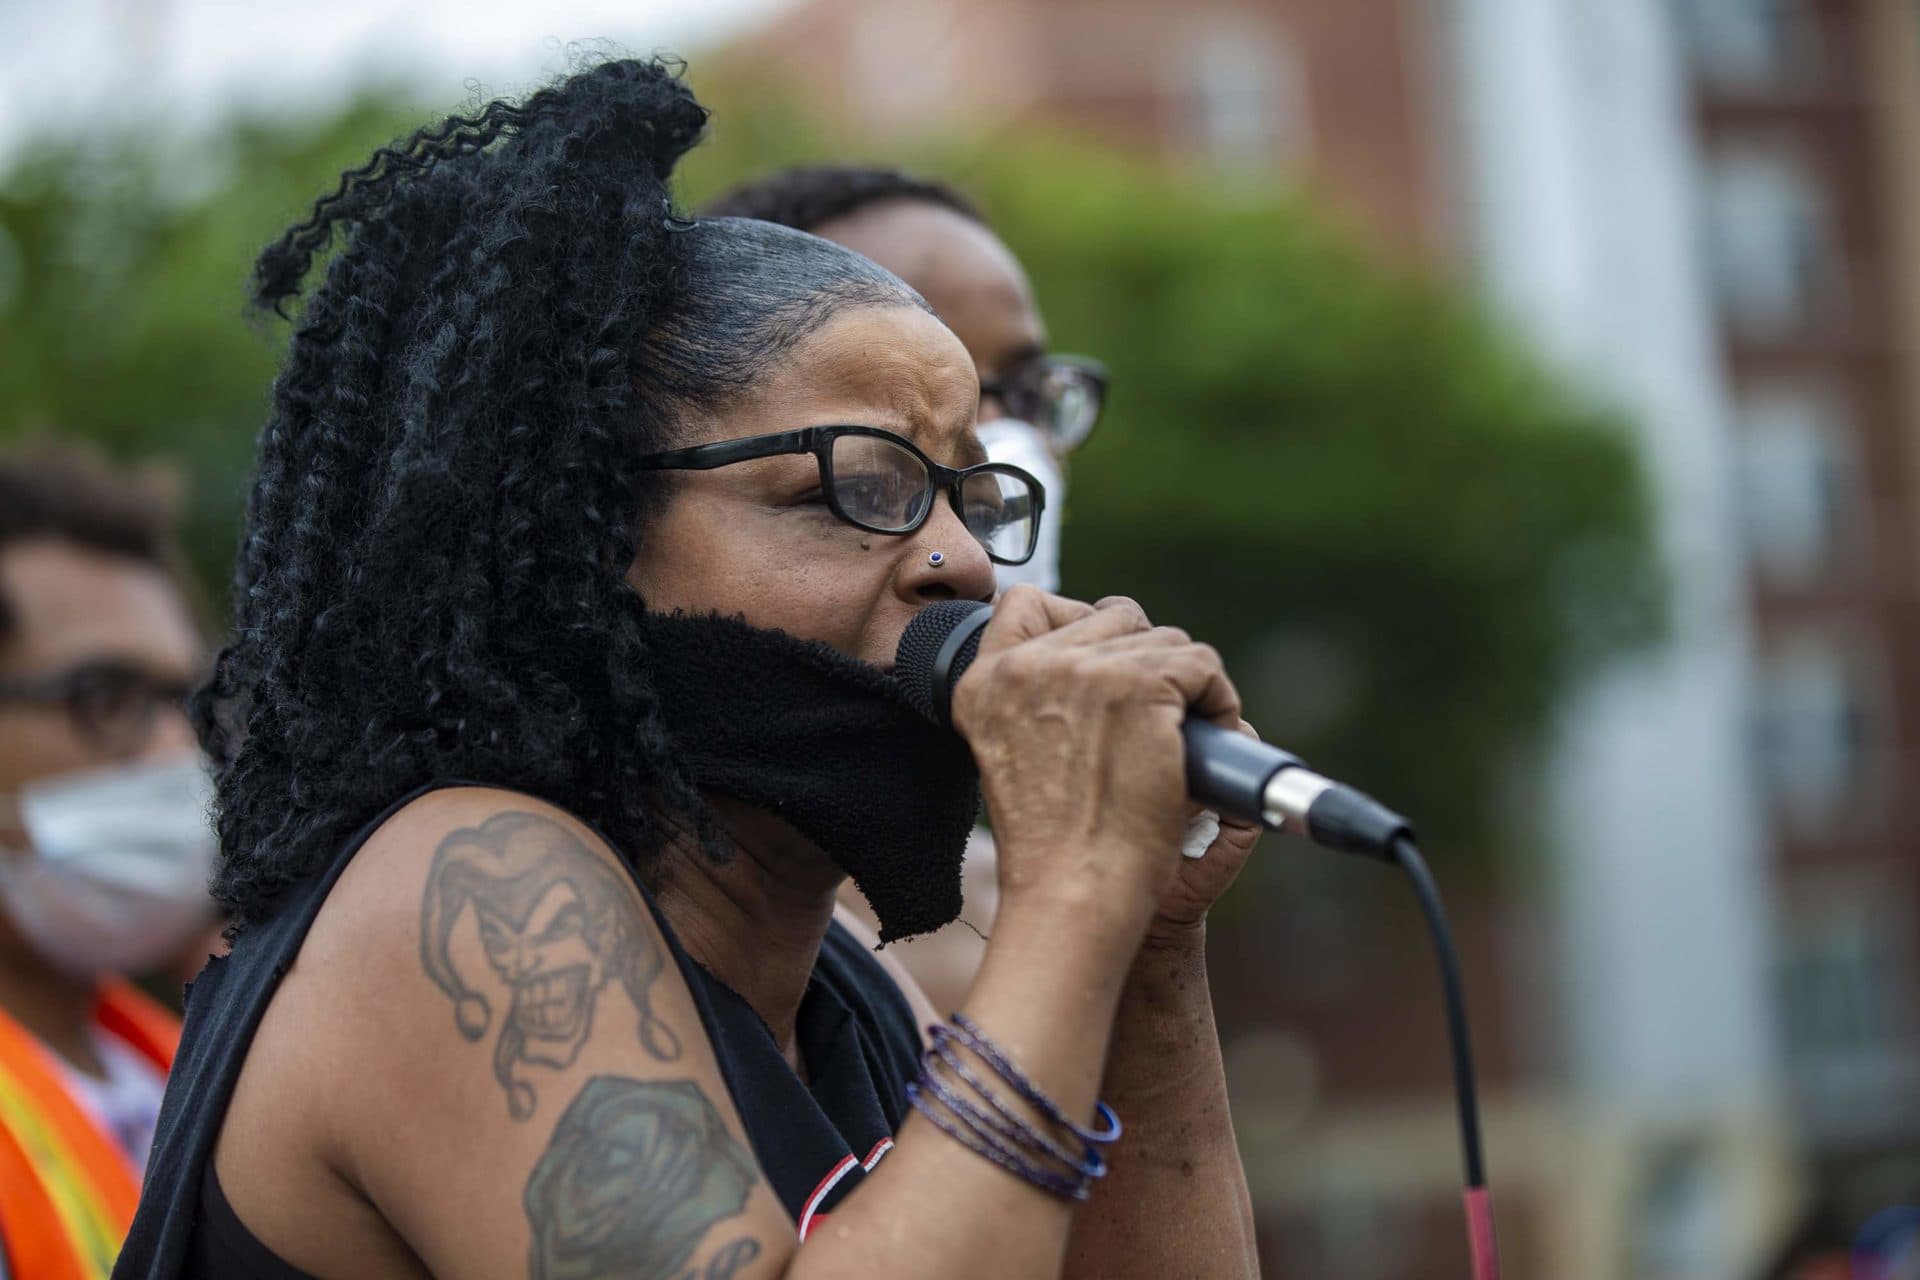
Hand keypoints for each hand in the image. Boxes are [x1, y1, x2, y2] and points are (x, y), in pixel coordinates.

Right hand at [948, 587, 1243, 944]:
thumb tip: (1094, 653)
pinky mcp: (1141, 685)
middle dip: (1142, 662)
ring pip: (1163, 639)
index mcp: (983, 683)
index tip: (1103, 672)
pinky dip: (1218, 700)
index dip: (1077, 627)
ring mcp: (1084, 671)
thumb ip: (1032, 701)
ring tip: (1179, 740)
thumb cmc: (1054, 845)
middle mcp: (1026, 665)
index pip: (1026, 605)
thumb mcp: (1012, 756)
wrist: (1075, 895)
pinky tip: (1206, 739)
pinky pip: (1201, 664)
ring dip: (1184, 684)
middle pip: (1112, 619)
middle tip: (1151, 722)